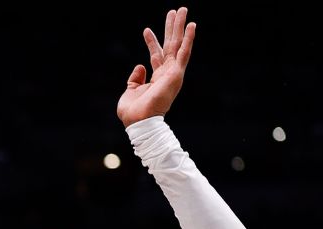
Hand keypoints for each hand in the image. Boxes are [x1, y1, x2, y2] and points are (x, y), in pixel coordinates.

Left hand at [117, 6, 195, 127]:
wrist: (139, 122)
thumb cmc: (133, 112)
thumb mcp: (130, 91)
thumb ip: (134, 78)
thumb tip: (140, 65)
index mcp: (156, 78)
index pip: (155, 55)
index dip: (151, 42)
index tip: (146, 29)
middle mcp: (167, 73)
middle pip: (170, 45)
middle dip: (172, 28)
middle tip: (176, 11)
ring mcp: (173, 73)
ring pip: (178, 44)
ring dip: (181, 27)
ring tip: (183, 9)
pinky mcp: (176, 73)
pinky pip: (184, 52)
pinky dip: (189, 39)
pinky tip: (192, 25)